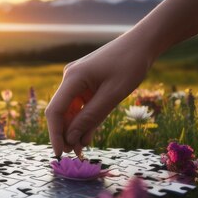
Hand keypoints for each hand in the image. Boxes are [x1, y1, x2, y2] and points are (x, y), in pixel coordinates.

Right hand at [45, 32, 153, 156]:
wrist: (142, 43)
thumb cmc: (130, 65)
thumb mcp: (112, 96)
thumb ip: (90, 118)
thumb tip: (71, 139)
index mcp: (73, 78)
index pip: (55, 111)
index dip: (55, 134)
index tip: (60, 154)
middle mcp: (70, 78)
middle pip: (60, 112)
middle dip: (66, 134)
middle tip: (76, 154)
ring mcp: (77, 80)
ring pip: (70, 110)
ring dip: (75, 129)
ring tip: (82, 148)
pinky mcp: (85, 82)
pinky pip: (80, 105)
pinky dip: (84, 119)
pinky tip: (88, 135)